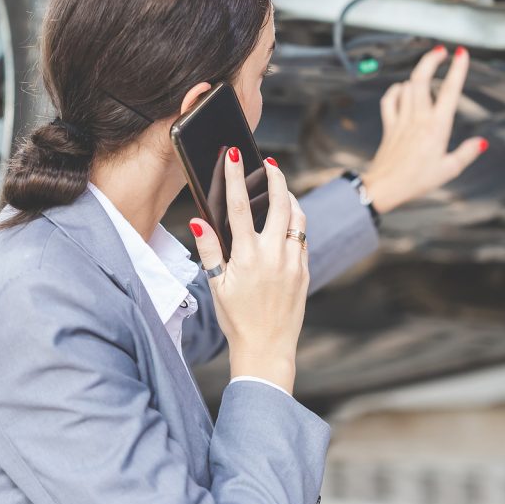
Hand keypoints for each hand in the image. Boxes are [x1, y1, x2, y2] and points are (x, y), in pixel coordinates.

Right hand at [188, 148, 307, 394]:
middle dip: (275, 178)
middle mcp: (274, 256)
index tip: (234, 154)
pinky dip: (296, 224)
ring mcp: (294, 263)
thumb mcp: (216, 284)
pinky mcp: (305, 272)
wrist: (267, 349)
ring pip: (298, 219)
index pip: (240, 206)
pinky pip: (303, 239)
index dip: (236, 177)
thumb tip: (199, 220)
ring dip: (290, 199)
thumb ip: (209, 249)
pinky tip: (287, 222)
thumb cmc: (236, 318)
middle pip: (279, 203)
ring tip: (280, 188)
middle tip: (269, 162)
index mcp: (247, 256)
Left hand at [361, 45, 486, 213]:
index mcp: (437, 127)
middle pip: (422, 79)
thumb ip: (467, 153)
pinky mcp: (389, 126)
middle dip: (431, 60)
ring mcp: (401, 120)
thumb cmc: (416, 181)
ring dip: (417, 74)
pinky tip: (401, 89)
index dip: (457, 69)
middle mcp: (418, 119)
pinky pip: (389, 100)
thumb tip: (482, 142)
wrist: (385, 187)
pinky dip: (396, 90)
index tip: (462, 54)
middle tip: (441, 51)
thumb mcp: (449, 170)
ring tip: (427, 70)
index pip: (450, 91)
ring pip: (407, 86)